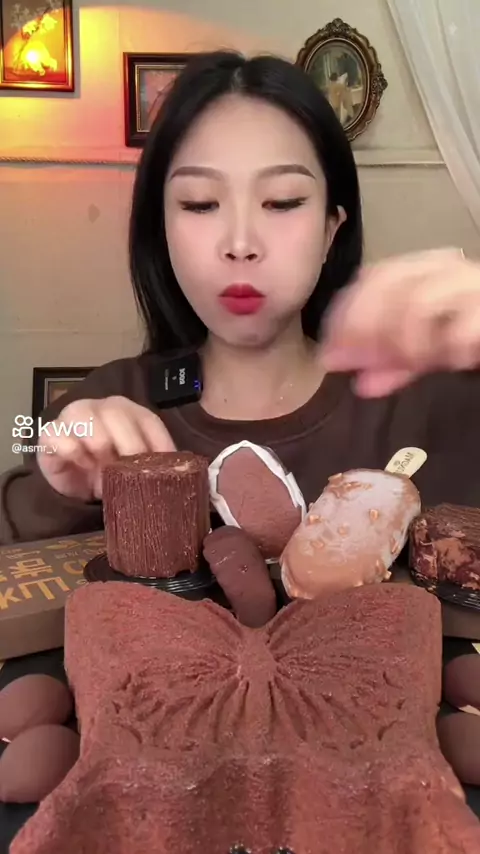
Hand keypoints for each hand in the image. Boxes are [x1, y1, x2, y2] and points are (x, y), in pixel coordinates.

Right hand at [37, 396, 175, 500]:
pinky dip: (75, 455)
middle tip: (131, 474)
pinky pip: (61, 437)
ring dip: (100, 451)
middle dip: (129, 448)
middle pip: (118, 417)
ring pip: (89, 422)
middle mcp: (102, 407)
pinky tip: (83, 466)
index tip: (166, 470)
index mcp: (129, 411)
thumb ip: (156, 463)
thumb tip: (187, 473)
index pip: (149, 421)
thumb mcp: (136, 467)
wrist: (73, 480)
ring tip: (104, 472)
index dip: (159, 445)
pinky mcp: (50, 432)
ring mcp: (74, 415)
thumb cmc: (109, 469)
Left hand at [320, 248, 479, 395]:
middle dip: (366, 328)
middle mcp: (448, 268)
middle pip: (391, 284)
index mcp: (425, 271)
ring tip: (412, 364)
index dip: (347, 314)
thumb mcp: (429, 350)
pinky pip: (464, 325)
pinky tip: (455, 361)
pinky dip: (453, 343)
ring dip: (405, 340)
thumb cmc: (473, 337)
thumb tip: (353, 377)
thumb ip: (394, 361)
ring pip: (420, 300)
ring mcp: (473, 284)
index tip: (331, 354)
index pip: (373, 277)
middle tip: (361, 367)